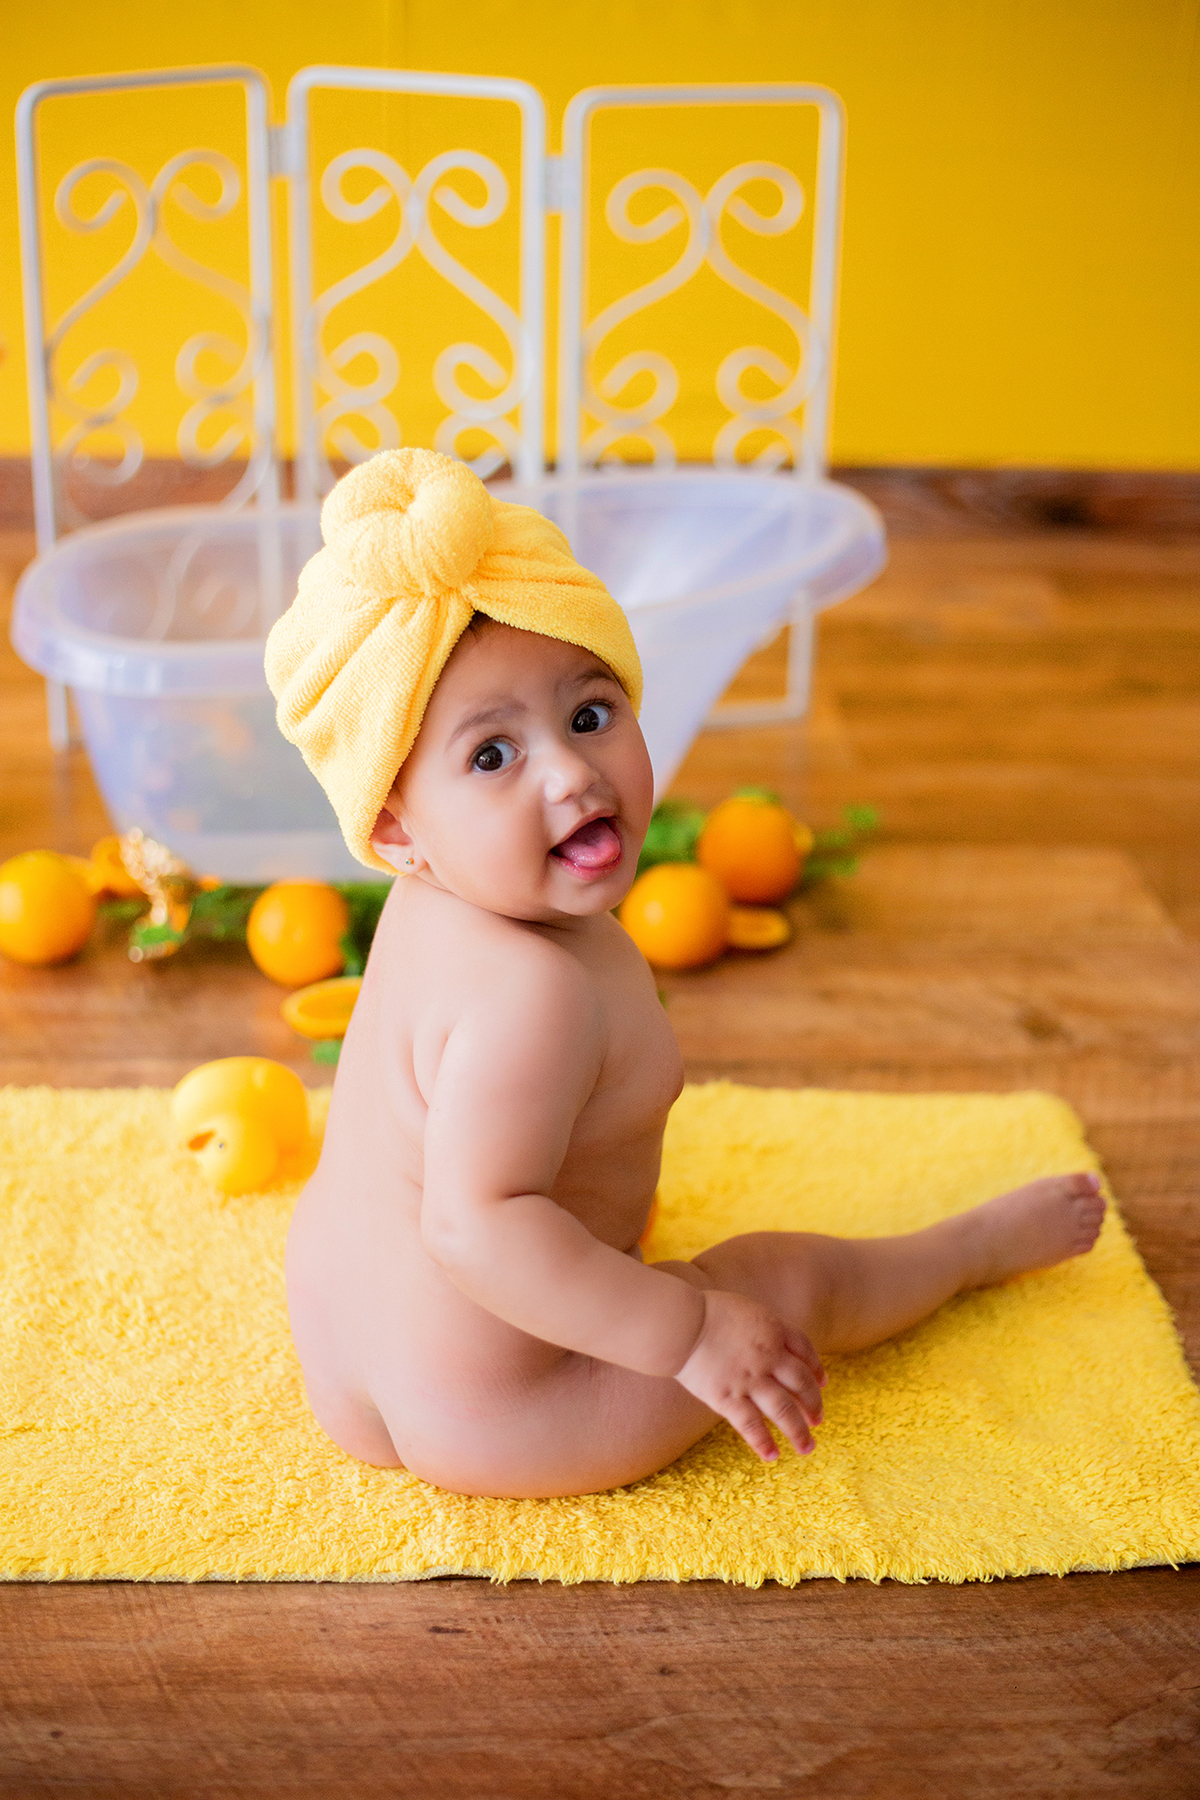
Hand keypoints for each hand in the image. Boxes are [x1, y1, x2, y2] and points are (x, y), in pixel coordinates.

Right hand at [674, 1289, 825, 1461]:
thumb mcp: (745, 1309)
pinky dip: (763, 1442)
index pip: (806, 1352)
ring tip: (806, 1447)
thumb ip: (762, 1327)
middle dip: (813, 1405)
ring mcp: (750, 1380)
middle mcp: (768, 1357)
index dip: (817, 1369)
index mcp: (774, 1330)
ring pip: (784, 1410)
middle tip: (818, 1420)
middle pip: (802, 1384)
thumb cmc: (707, 1312)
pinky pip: (751, 1425)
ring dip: (799, 1431)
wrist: (682, 1323)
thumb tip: (772, 1344)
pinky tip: (772, 1456)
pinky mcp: (728, 1398)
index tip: (822, 1384)